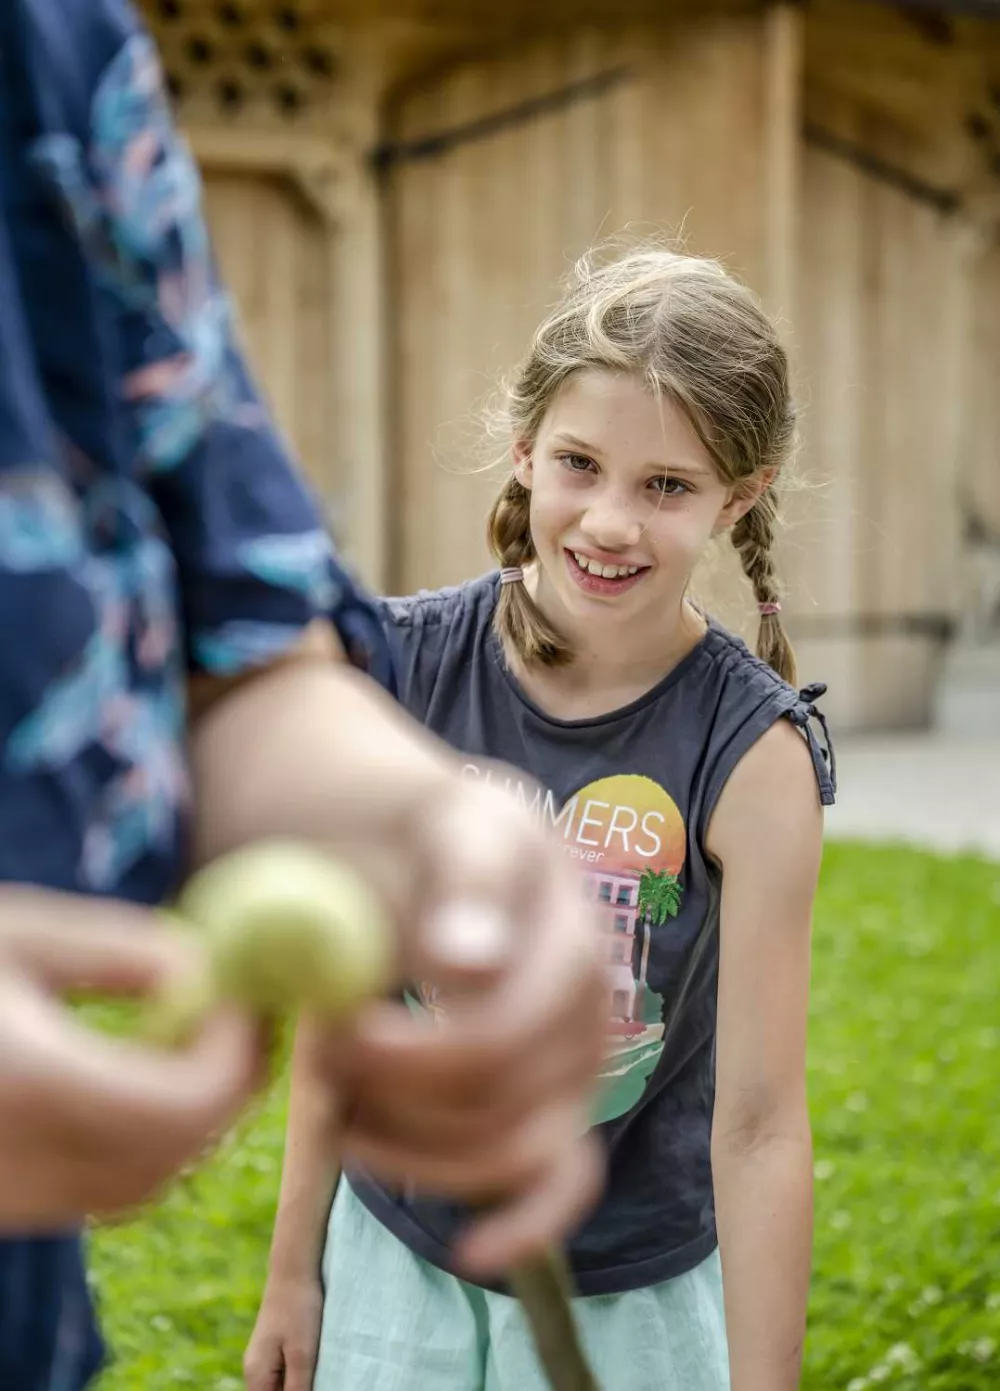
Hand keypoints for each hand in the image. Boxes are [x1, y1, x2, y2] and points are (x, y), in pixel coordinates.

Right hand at [0, 891, 265, 1228]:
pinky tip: (130, 1076)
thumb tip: (208, 968)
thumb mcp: (12, 931)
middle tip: (239, 1014)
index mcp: (30, 1084)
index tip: (244, 995)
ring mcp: (3, 1200)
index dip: (236, 1052)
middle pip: (178, 1153)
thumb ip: (118, 950)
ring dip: (191, 1118)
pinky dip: (142, 1144)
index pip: (187, 1104)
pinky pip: (96, 1194)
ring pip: (145, 1184)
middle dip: (229, 1084)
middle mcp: (20, 1164)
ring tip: (189, 1036)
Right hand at [244, 1272, 323, 1390]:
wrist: (294, 1269)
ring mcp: (264, 1360)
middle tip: (317, 1377)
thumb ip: (298, 1390)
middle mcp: (255, 1372)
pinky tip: (317, 1368)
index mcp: (256, 1376)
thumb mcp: (303, 1355)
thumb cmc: (299, 1309)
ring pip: (280, 1388)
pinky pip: (285, 1376)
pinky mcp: (275, 1350)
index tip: (309, 1386)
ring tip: (319, 1373)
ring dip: (301, 1387)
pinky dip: (300, 1378)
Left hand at [309, 773, 608, 1277]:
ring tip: (334, 1093)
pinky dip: (524, 1226)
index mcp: (563, 923)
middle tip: (315, 1048)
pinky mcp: (559, 1102)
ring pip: (511, 1145)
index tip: (327, 1029)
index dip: (402, 1054)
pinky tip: (473, 1251)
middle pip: (492, 1091)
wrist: (411, 839)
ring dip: (408, 1143)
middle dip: (388, 1089)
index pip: (494, 1027)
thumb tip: (470, 967)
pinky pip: (564, 1179)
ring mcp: (575, 1055)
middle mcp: (585, 993)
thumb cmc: (415, 829)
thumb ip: (461, 881)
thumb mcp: (437, 823)